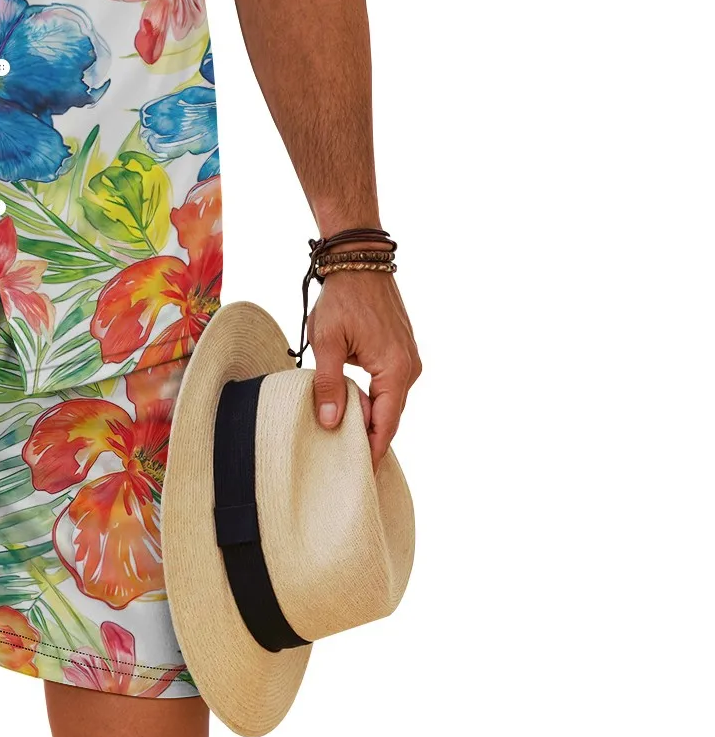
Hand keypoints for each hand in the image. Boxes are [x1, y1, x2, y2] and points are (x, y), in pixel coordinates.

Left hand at [307, 269, 420, 467]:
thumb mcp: (327, 341)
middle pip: (390, 415)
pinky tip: (352, 406)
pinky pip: (389, 384)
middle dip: (369, 436)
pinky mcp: (401, 350)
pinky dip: (373, 397)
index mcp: (396, 370)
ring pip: (389, 400)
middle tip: (347, 462)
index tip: (361, 476)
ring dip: (369, 415)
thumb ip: (328, 384)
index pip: (386, 423)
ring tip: (345, 438)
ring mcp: (408, 359)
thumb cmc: (342, 297)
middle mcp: (410, 368)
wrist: (359, 260)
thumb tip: (331, 423)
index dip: (372, 450)